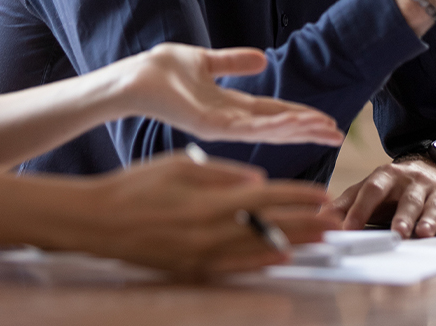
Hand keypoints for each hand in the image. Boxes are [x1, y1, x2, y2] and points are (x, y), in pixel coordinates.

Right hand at [83, 154, 336, 274]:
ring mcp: (203, 255)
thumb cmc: (137, 186)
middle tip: (336, 222)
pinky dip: (261, 261)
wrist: (99, 222)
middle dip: (307, 223)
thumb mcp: (179, 165)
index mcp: (210, 201)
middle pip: (271, 226)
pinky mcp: (193, 269)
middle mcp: (211, 231)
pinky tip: (281, 258)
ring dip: (293, 242)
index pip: (267, 197)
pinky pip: (236, 266)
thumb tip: (259, 180)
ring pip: (259, 249)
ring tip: (320, 239)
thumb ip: (222, 174)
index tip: (324, 195)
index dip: (299, 197)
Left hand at [119, 43, 343, 145]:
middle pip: (277, 125)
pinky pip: (246, 127)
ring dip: (297, 129)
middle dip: (307, 129)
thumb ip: (233, 62)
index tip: (327, 121)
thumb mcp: (206, 61)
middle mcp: (228, 121)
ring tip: (325, 130)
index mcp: (230, 106)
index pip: (273, 113)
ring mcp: (219, 127)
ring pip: (267, 129)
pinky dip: (271, 127)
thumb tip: (263, 58)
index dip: (300, 117)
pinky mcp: (208, 126)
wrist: (133, 76)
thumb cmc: (161, 71)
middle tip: (338, 134)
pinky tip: (293, 125)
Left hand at [325, 156, 435, 236]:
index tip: (348, 228)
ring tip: (424, 233)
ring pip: (432, 205)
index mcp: (387, 176)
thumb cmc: (394, 188)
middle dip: (403, 215)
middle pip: (407, 198)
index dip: (359, 209)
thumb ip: (346, 204)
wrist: (434, 169)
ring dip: (428, 220)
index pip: (372, 190)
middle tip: (397, 232)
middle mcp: (413, 181)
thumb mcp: (369, 189)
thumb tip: (319, 218)